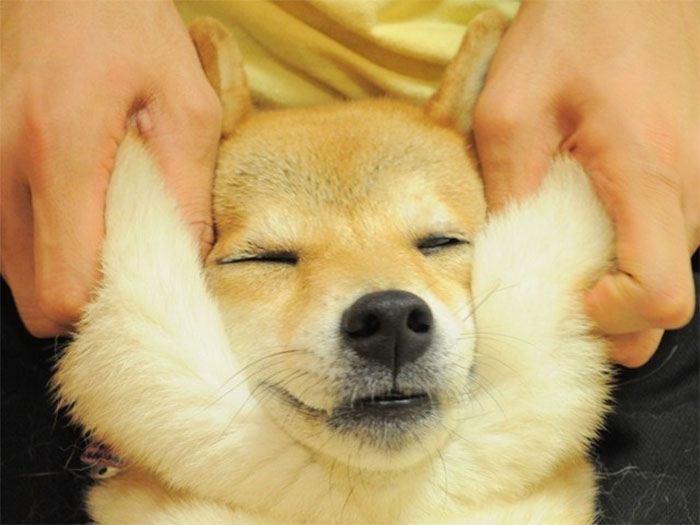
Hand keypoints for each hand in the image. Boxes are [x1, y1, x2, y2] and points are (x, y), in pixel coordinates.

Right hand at [1, 0, 220, 336]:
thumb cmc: (130, 28)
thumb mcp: (187, 106)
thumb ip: (189, 193)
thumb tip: (192, 264)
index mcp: (60, 151)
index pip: (63, 287)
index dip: (105, 311)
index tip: (146, 298)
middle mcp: (3, 166)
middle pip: (31, 296)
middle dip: (85, 301)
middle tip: (135, 272)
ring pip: (14, 271)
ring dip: (65, 271)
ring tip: (115, 236)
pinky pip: (8, 237)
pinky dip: (47, 244)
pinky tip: (85, 215)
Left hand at [473, 1, 698, 366]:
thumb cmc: (574, 29)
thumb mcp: (511, 108)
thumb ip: (509, 186)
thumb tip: (504, 251)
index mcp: (648, 178)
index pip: (663, 295)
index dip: (619, 318)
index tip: (572, 300)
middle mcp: (690, 187)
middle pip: (669, 295)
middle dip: (613, 314)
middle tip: (554, 295)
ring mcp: (698, 178)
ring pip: (669, 266)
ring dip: (618, 280)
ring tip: (561, 255)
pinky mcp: (690, 167)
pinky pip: (665, 232)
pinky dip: (628, 249)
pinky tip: (584, 224)